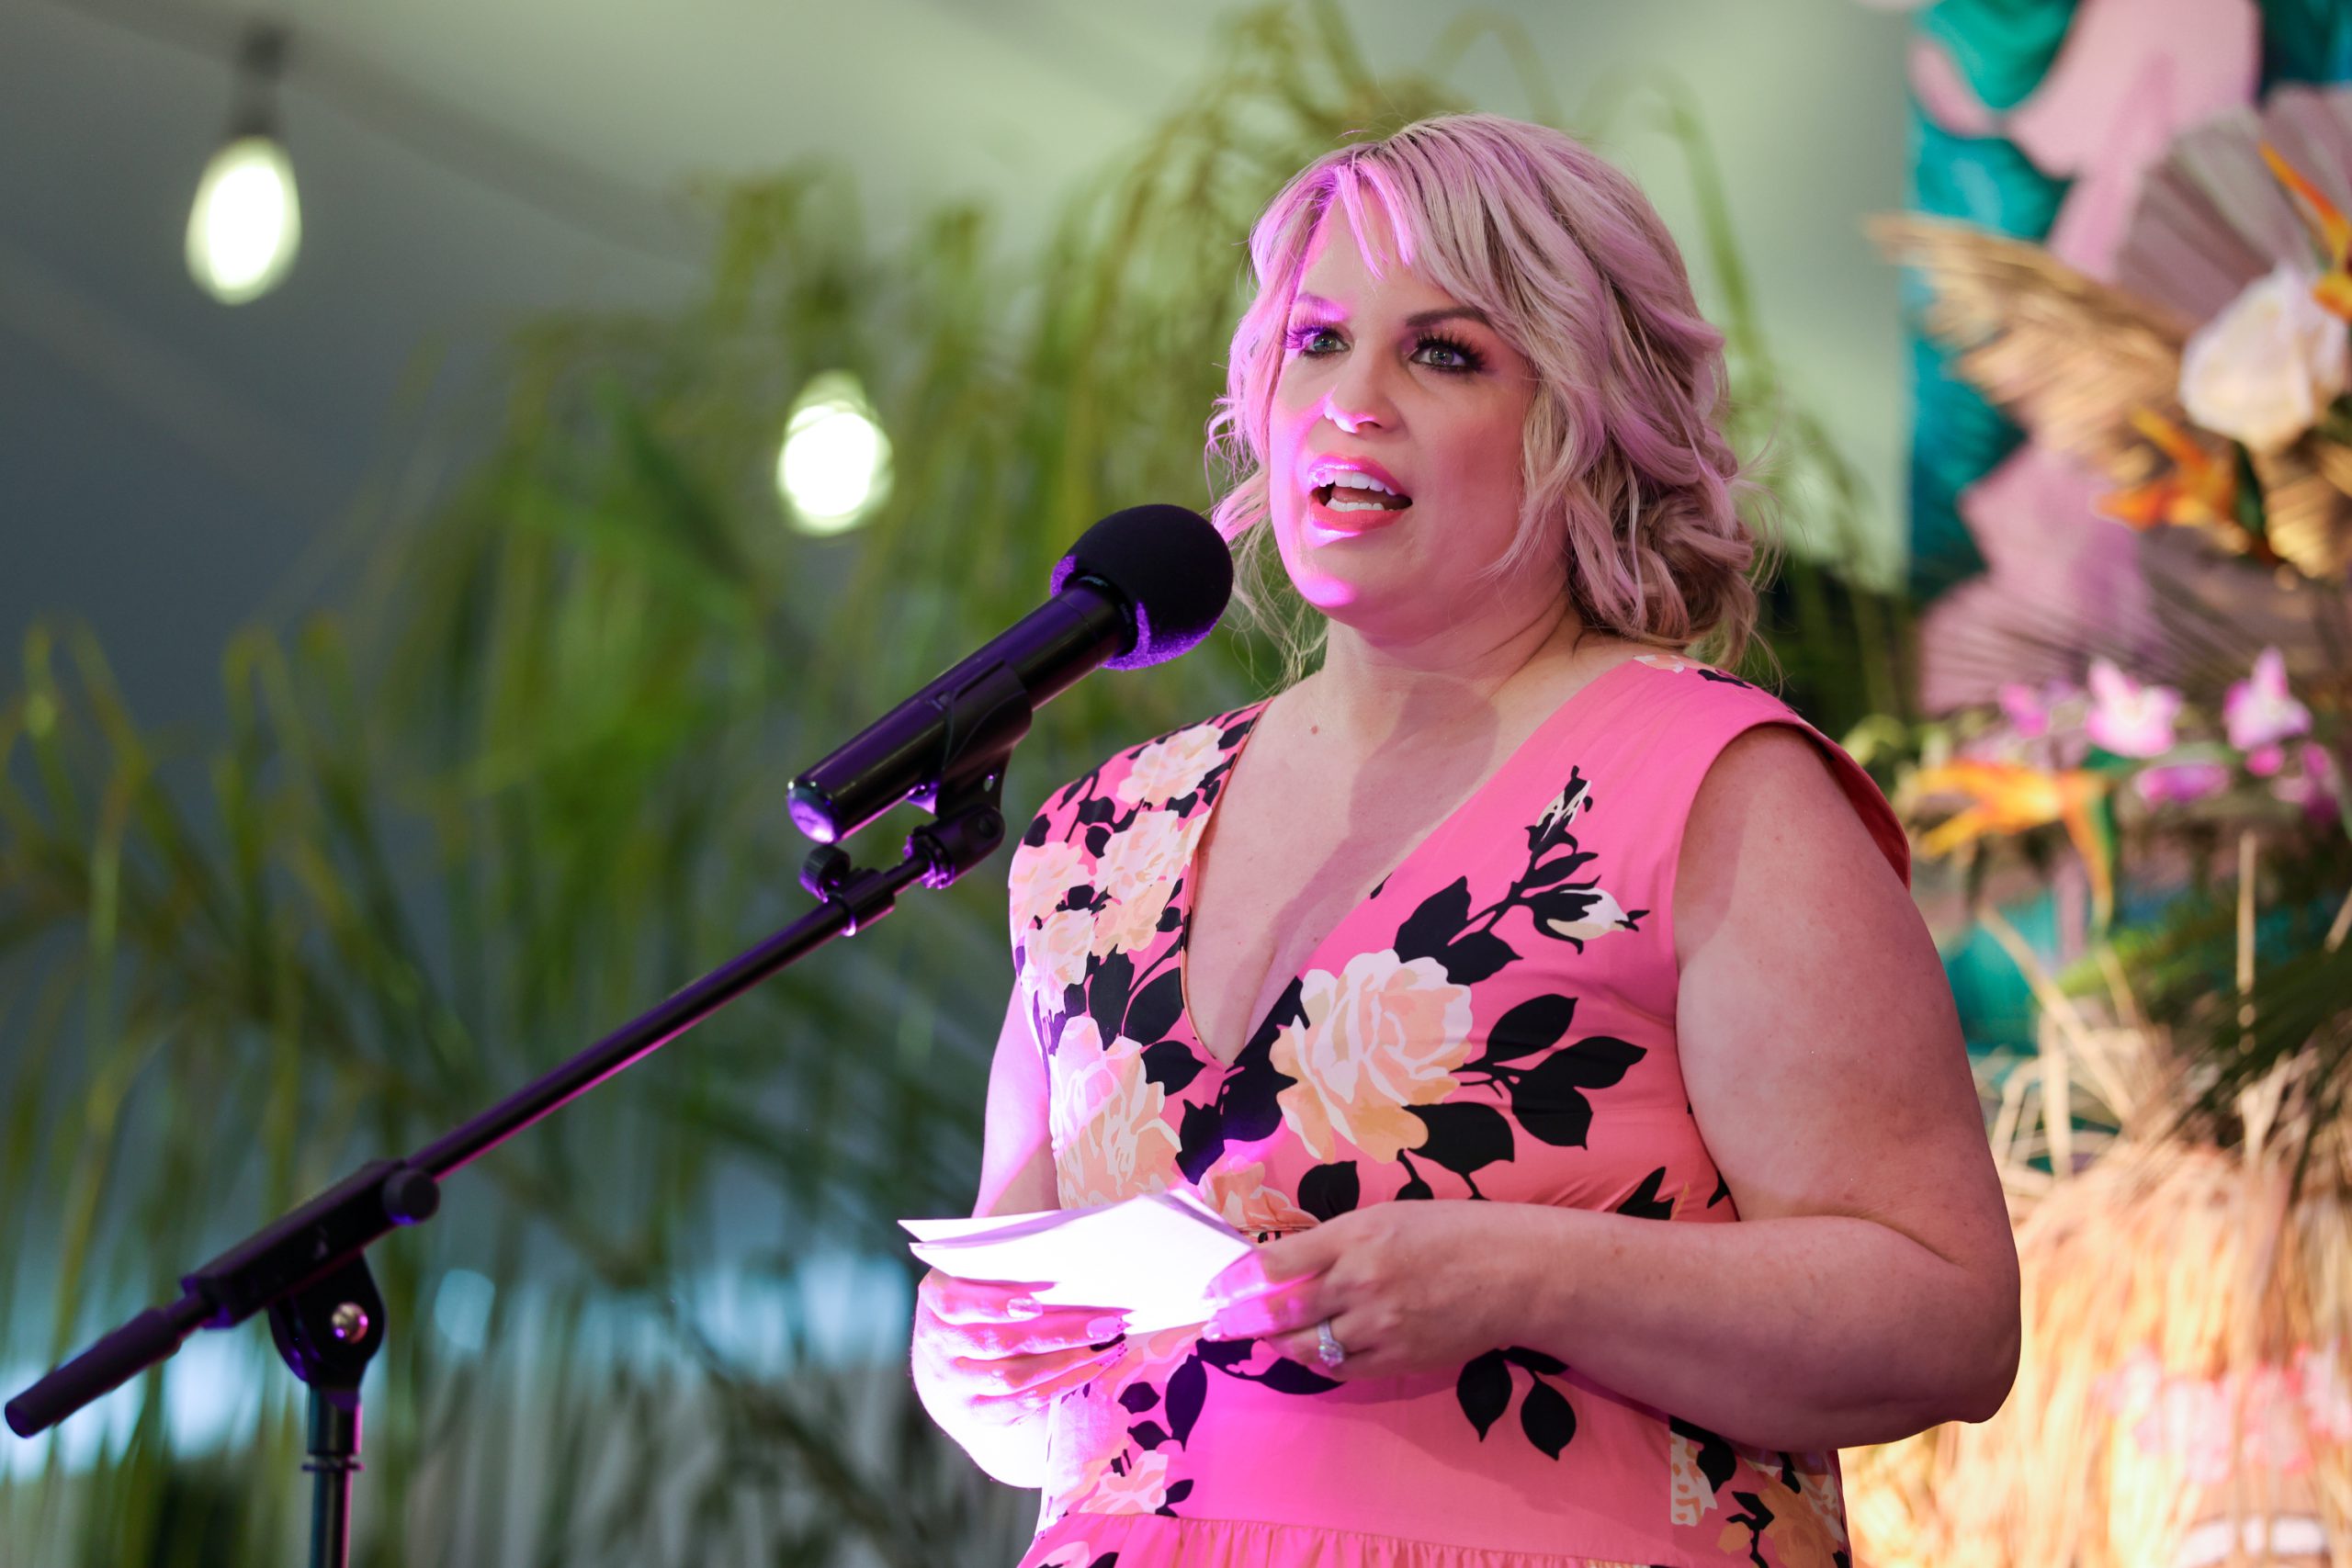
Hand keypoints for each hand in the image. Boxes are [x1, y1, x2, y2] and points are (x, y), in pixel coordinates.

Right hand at [910, 1270, 1129, 1443]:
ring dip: (1067, 1362)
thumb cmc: (988, 1278)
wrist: (958, 1331)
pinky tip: (1092, 1367)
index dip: (996, 1304)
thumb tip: (1068, 1244)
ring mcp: (952, 1382)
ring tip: (1108, 1344)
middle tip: (1106, 1321)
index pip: (958, 1302)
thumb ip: (1015, 1249)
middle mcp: (936, 1343)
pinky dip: (1060, 1386)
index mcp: (933, 1296)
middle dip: (1059, 1332)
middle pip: (998, 1343)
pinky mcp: (974, 1410)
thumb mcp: (989, 1254)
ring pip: (1011, 1378)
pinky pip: (1019, 1406)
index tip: (1038, 1299)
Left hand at [1199, 1200, 1515, 1379]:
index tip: (1211, 1292)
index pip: (1275, 1265)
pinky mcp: (1397, 1359)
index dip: (1234, 1283)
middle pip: (1280, 1313)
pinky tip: (1307, 1350)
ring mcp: (1378, 1327)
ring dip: (1276, 1344)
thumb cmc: (1450, 1232)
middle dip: (1240, 1322)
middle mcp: (1360, 1283)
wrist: (1514, 1273)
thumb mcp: (1385, 1218)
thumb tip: (1281, 1266)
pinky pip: (1339, 1368)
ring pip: (1304, 1347)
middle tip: (1216, 1326)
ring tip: (1262, 1336)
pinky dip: (1315, 1361)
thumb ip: (1332, 1242)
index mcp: (1355, 1236)